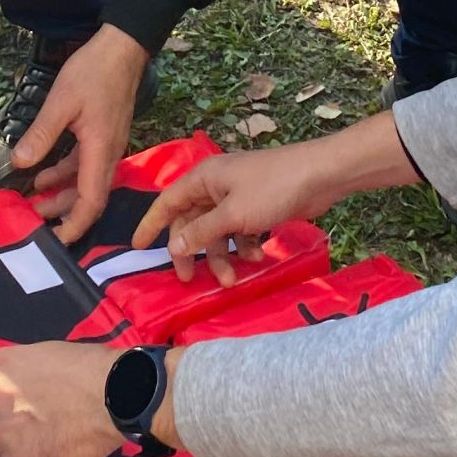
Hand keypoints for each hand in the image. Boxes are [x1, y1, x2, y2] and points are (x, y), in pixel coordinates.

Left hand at [13, 26, 150, 243]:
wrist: (123, 47)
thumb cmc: (94, 72)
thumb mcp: (61, 102)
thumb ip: (41, 135)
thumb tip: (19, 164)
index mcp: (101, 151)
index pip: (91, 202)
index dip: (74, 226)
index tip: (54, 241)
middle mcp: (109, 154)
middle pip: (89, 198)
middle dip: (63, 214)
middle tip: (33, 222)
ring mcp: (108, 145)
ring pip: (86, 182)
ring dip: (62, 194)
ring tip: (33, 202)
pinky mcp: (104, 136)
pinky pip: (86, 165)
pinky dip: (65, 174)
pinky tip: (43, 173)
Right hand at [131, 143, 337, 283]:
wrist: (319, 176)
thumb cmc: (272, 188)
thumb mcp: (233, 214)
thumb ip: (202, 232)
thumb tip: (174, 247)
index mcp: (203, 178)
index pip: (167, 202)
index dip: (151, 225)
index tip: (137, 248)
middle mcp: (215, 185)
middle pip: (192, 222)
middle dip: (193, 251)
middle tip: (190, 280)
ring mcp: (237, 196)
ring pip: (217, 231)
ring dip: (222, 255)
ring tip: (231, 279)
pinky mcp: (256, 206)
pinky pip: (238, 230)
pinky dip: (244, 245)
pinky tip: (257, 256)